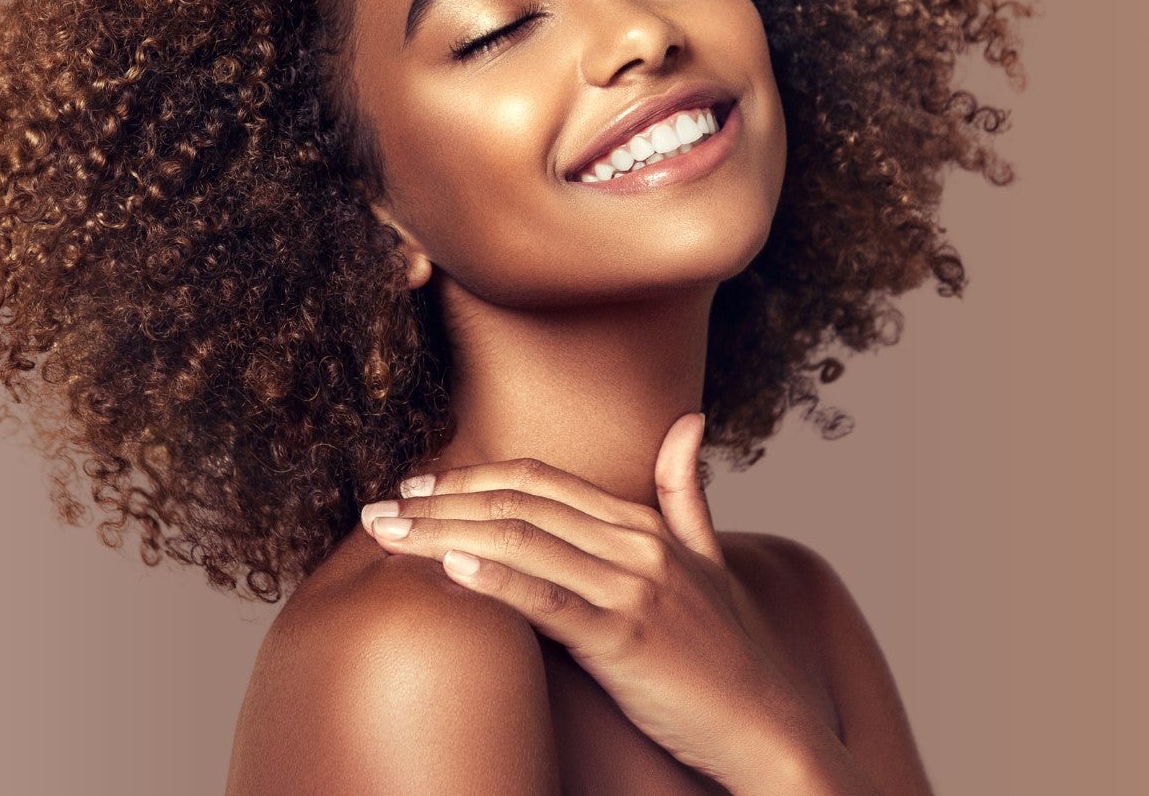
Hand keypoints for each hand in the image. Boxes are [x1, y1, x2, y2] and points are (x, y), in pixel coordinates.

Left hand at [357, 412, 817, 788]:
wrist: (769, 728)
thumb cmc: (734, 656)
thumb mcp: (711, 562)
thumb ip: (685, 494)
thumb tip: (688, 420)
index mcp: (645, 525)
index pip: (540, 481)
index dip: (472, 477)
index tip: (418, 486)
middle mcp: (636, 545)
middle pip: (518, 502)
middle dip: (440, 500)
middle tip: (379, 509)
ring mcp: (632, 588)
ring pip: (519, 540)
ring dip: (441, 532)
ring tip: (386, 535)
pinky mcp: (625, 638)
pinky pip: (548, 599)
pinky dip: (495, 576)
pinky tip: (448, 566)